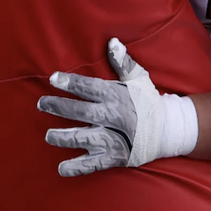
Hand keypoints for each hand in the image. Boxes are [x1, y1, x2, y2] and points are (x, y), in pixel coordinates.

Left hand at [37, 38, 165, 176]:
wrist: (169, 129)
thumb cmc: (148, 102)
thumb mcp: (140, 79)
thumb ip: (123, 62)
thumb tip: (111, 42)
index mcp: (117, 96)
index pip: (90, 87)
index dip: (70, 82)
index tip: (54, 78)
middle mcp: (114, 117)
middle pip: (81, 112)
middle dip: (59, 107)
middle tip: (42, 103)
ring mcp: (114, 138)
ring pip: (83, 138)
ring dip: (63, 137)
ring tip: (49, 136)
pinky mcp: (115, 156)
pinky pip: (92, 164)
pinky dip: (76, 167)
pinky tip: (62, 167)